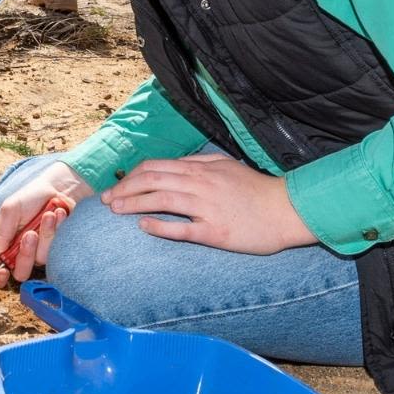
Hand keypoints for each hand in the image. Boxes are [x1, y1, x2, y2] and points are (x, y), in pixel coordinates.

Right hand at [0, 161, 93, 281]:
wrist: (56, 188)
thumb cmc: (29, 198)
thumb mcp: (9, 210)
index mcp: (4, 245)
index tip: (3, 271)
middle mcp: (21, 253)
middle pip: (20, 273)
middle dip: (26, 254)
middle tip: (30, 234)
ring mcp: (39, 252)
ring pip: (40, 260)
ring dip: (45, 235)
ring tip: (48, 214)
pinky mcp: (56, 249)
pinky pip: (56, 250)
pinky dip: (56, 230)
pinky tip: (57, 215)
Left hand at [103, 153, 318, 254]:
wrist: (287, 210)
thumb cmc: (256, 190)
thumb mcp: (226, 166)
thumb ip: (199, 163)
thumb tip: (172, 167)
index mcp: (201, 168)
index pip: (155, 167)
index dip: (131, 176)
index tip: (117, 187)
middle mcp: (200, 184)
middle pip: (151, 181)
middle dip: (124, 189)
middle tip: (106, 201)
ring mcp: (207, 207)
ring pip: (160, 201)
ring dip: (133, 204)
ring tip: (115, 211)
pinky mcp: (215, 231)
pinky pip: (181, 228)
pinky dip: (159, 226)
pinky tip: (143, 226)